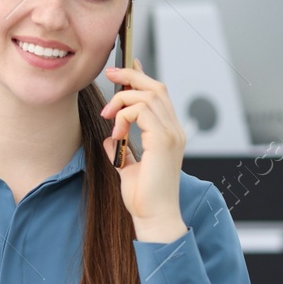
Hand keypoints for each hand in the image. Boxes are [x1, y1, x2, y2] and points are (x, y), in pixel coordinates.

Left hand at [101, 59, 188, 241]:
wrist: (155, 217)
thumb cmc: (144, 198)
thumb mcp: (128, 167)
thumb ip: (121, 150)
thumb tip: (110, 138)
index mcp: (169, 134)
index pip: (159, 95)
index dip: (142, 76)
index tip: (125, 66)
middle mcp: (174, 130)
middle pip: (156, 87)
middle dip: (131, 75)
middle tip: (109, 74)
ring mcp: (171, 134)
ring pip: (148, 94)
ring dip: (122, 99)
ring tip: (108, 115)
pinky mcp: (163, 140)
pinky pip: (142, 110)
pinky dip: (124, 115)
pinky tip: (116, 131)